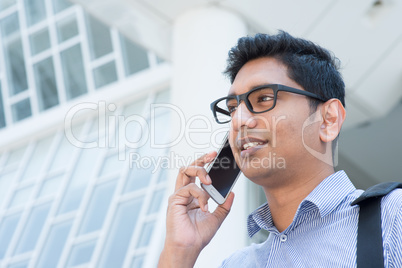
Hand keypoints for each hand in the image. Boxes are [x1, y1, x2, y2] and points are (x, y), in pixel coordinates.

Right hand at [158, 152, 234, 267]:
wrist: (189, 248)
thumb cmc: (198, 236)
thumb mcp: (217, 218)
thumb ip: (224, 206)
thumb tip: (232, 193)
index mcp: (192, 196)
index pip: (196, 174)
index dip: (204, 163)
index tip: (215, 156)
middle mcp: (183, 193)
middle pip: (189, 168)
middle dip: (201, 159)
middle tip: (212, 155)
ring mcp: (178, 195)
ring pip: (185, 171)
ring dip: (199, 171)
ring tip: (210, 181)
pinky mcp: (175, 200)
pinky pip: (189, 188)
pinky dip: (200, 196)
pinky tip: (204, 207)